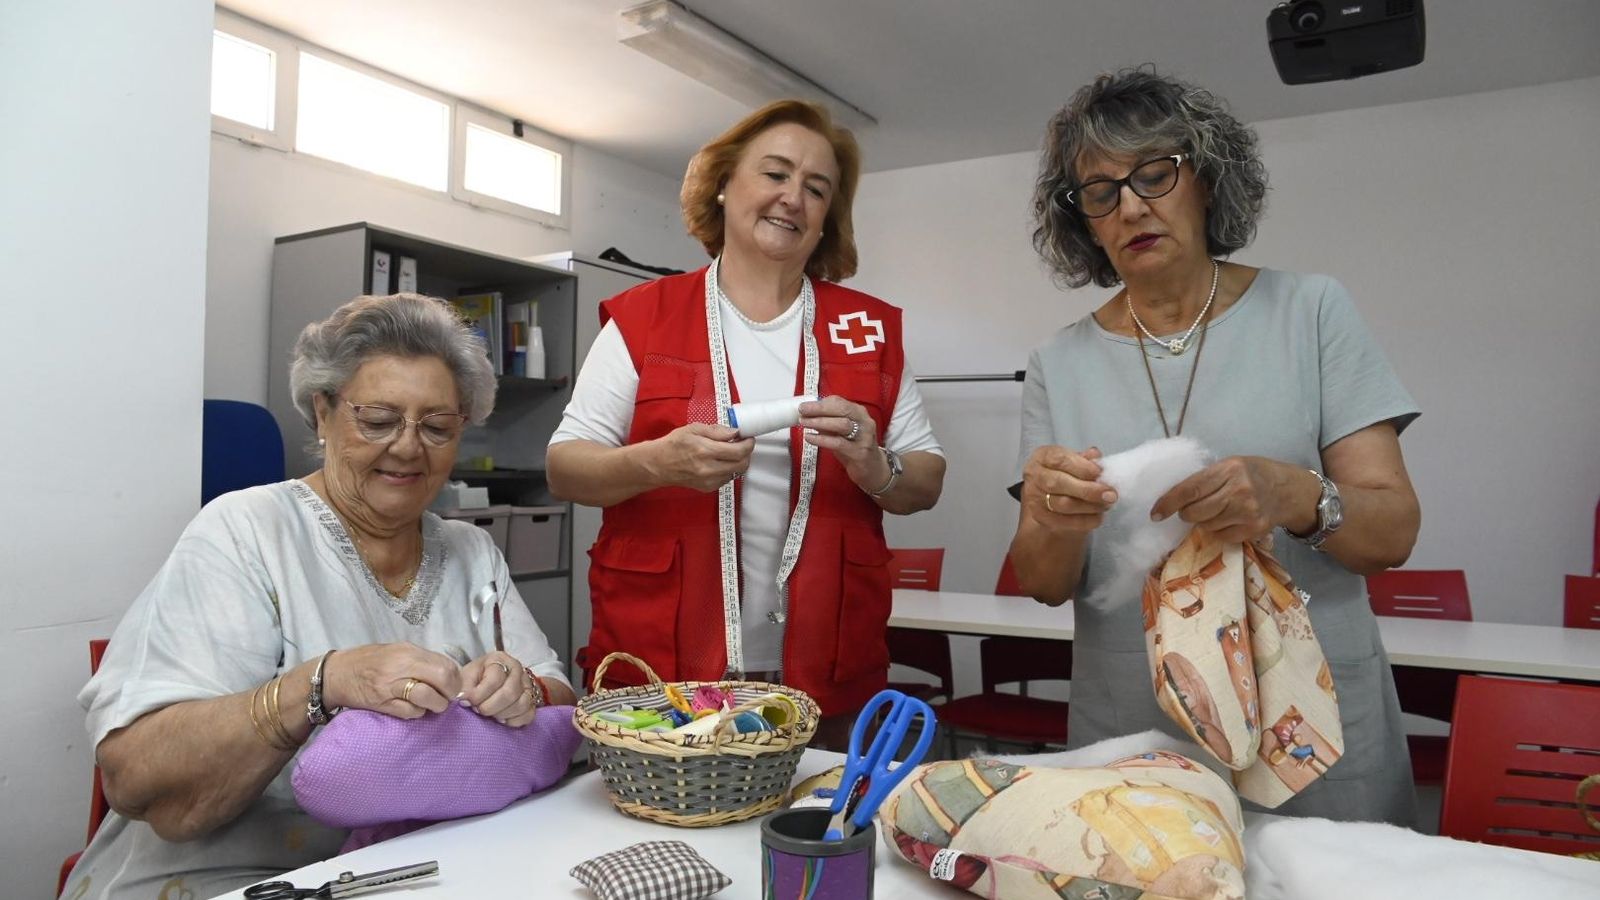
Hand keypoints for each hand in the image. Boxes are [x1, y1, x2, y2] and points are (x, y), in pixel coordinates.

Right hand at [325, 643, 462, 718]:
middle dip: (450, 692)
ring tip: (432, 705)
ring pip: (428, 697)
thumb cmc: (369, 661)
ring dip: (436, 705)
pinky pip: (411, 712)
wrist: (336, 674)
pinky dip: (417, 713)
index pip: (445, 663)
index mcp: (408, 651)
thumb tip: (448, 674)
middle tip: (447, 697)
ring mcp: (391, 686)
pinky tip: (413, 709)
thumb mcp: (397, 651)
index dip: (455, 678)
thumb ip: (421, 660)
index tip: (453, 685)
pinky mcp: (383, 704)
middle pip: (442, 677)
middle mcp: (402, 666)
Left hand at [461, 651, 539, 727]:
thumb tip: (463, 700)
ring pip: (521, 705)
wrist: (489, 684)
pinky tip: (501, 719)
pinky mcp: (532, 701)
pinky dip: (513, 721)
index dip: (479, 694)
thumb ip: (463, 686)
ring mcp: (527, 685)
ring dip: (501, 714)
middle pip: (510, 693)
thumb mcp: (466, 676)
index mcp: (500, 660)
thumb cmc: (476, 679)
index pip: (495, 679)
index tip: (466, 702)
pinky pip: (528, 715)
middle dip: (490, 707)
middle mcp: (517, 670)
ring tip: (489, 715)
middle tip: (478, 711)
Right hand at [642, 422, 753, 491]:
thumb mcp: (693, 429)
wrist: (658, 465)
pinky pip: (727, 478)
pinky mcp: (708, 487)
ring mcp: (709, 481)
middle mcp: (709, 469)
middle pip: (742, 464)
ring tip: (729, 452)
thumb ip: (716, 431)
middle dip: (746, 453)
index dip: (748, 444)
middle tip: (742, 444)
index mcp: (705, 451)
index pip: (739, 451)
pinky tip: (719, 461)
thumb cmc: (673, 445)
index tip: (748, 438)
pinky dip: (729, 469)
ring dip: (738, 461)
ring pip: (737, 472)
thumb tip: (734, 432)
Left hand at [798, 395, 881, 485]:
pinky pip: (838, 443)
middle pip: (841, 409)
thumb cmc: (854, 447)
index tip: (804, 406)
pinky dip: (822, 439)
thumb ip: (829, 423)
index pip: (839, 402)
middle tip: (802, 412)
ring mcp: (864, 437)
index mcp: (859, 413)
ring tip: (804, 423)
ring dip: (820, 422)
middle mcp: (864, 421)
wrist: (873, 470)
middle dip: (819, 409)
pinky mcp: (860, 452)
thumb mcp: (842, 432)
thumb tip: (808, 415)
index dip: (820, 403)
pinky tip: (810, 438)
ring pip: (841, 424)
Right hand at [1023, 445, 1116, 533]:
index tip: (1100, 473)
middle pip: (1059, 483)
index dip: (1082, 467)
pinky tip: (1098, 516)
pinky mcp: (1041, 517)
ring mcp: (1035, 498)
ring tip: (1107, 504)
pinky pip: (1066, 522)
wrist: (1051, 496)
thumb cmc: (1067, 473)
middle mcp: (1034, 476)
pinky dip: (1086, 520)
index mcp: (1043, 456)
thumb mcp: (1076, 461)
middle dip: (1088, 490)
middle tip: (1111, 494)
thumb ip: (1086, 459)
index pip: (1060, 460)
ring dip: (1090, 506)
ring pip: (1064, 504)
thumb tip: (1096, 456)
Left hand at [1150, 455, 1303, 543]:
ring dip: (1204, 522)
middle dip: (1186, 514)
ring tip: (1218, 511)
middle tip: (1192, 509)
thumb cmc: (1253, 474)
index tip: (1155, 513)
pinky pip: (1221, 537)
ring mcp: (1247, 512)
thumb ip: (1206, 479)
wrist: (1288, 490)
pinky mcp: (1253, 530)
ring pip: (1206, 526)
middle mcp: (1238, 491)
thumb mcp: (1231, 466)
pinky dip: (1219, 531)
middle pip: (1194, 512)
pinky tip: (1230, 520)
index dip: (1169, 502)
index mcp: (1229, 469)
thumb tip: (1173, 499)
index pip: (1190, 489)